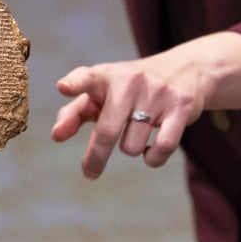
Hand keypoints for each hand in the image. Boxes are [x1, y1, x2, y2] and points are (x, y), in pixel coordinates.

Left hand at [51, 53, 205, 177]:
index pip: (86, 77)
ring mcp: (156, 93)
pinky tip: (150, 150)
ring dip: (131, 148)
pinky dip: (153, 158)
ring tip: (135, 134)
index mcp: (105, 76)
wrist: (184, 69)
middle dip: (96, 157)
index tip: (63, 87)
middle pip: (107, 131)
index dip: (74, 83)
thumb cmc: (129, 88)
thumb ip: (75, 113)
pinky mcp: (180, 107)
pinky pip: (163, 148)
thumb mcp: (101, 92)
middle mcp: (129, 81)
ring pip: (132, 146)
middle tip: (90, 172)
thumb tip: (56, 136)